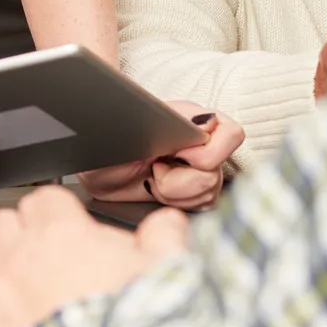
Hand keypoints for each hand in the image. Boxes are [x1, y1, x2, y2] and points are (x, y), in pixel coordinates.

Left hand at [0, 186, 189, 326]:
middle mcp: (13, 263)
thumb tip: (167, 224)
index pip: (43, 200)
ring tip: (8, 290)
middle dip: (18, 237)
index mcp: (58, 236)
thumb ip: (164, 239)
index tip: (69, 227)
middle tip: (43, 259)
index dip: (58, 213)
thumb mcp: (168, 275)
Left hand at [78, 101, 243, 208]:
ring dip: (173, 193)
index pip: (231, 134)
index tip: (175, 155)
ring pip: (208, 193)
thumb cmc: (108, 141)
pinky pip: (199, 207)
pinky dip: (174, 203)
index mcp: (191, 119)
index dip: (205, 152)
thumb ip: (170, 119)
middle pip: (216, 173)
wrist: (95, 166)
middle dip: (179, 180)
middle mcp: (201, 143)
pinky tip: (157, 190)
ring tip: (152, 177)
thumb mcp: (130, 124)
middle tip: (154, 168)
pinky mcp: (193, 192)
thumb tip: (209, 120)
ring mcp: (200, 168)